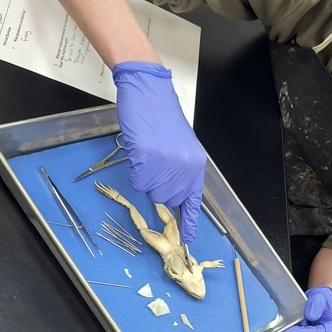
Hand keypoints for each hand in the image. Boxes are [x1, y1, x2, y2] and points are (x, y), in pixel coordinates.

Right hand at [112, 61, 206, 242]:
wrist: (148, 92)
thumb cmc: (161, 117)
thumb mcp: (179, 148)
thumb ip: (179, 172)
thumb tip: (170, 195)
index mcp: (196, 166)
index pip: (193, 202)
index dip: (188, 222)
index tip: (186, 239)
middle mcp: (185, 168)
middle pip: (167, 199)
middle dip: (157, 186)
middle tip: (153, 164)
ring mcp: (168, 164)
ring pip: (151, 192)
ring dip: (145, 178)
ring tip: (147, 155)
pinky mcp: (149, 159)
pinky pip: (138, 181)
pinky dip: (135, 171)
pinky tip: (139, 153)